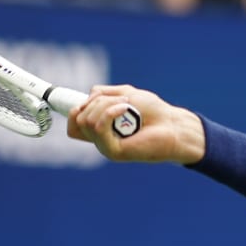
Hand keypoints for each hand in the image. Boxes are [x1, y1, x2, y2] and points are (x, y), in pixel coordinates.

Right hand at [66, 84, 204, 163]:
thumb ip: (103, 93)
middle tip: (123, 102)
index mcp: (101, 129)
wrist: (173, 124)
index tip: (91, 99)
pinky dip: (110, 112)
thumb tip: (86, 99)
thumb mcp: (125, 94)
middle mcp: (101, 140)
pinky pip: (98, 127)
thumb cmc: (154, 111)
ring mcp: (106, 147)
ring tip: (128, 106)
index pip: (73, 125)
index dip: (74, 110)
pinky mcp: (114, 152)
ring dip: (106, 104)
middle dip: (97, 101)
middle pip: (77, 118)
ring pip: (86, 120)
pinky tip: (126, 109)